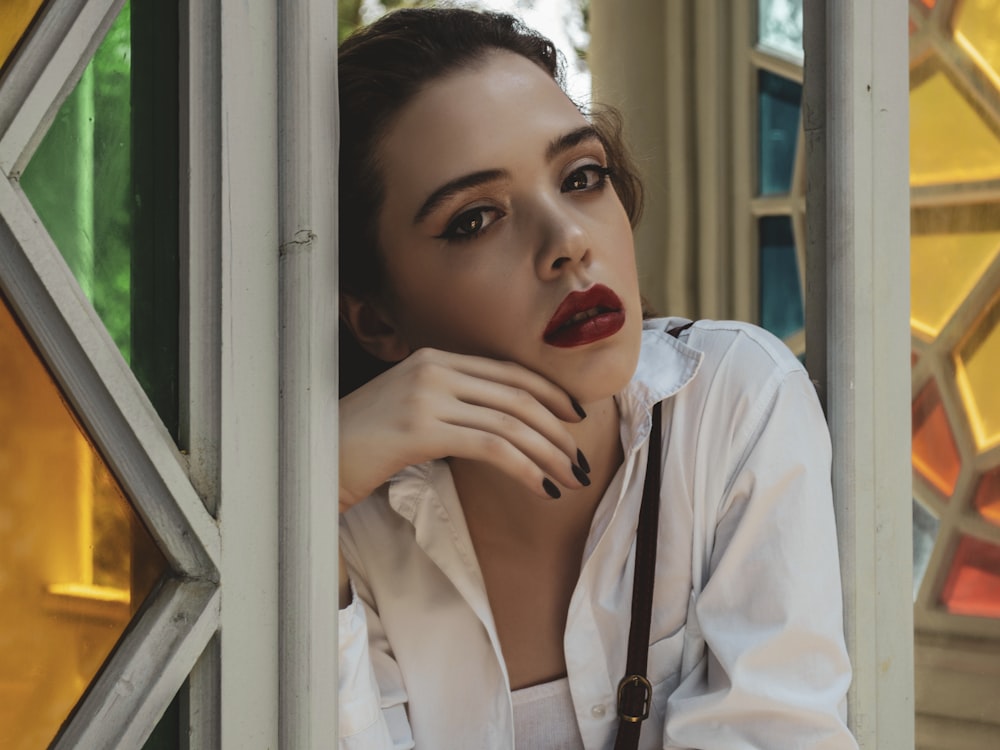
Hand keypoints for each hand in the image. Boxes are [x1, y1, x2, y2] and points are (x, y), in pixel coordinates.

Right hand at [338, 347, 586, 512]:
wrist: (311, 459)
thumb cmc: (360, 443)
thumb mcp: (410, 409)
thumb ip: (450, 402)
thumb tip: (500, 424)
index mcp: (433, 358)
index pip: (507, 371)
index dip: (549, 393)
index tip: (576, 416)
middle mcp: (433, 368)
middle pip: (516, 395)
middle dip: (557, 429)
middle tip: (580, 460)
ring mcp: (426, 395)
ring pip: (510, 422)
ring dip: (549, 453)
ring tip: (570, 479)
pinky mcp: (420, 428)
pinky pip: (491, 446)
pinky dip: (525, 468)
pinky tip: (543, 487)